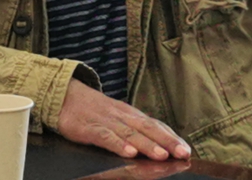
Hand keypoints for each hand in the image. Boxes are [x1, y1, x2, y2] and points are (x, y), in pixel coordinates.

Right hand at [56, 79, 190, 160]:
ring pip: (130, 133)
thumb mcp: (116, 117)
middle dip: (166, 141)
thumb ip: (135, 129)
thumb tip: (158, 144)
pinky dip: (118, 144)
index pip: (155, 124)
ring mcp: (106, 121)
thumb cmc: (93, 110)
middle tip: (182, 153)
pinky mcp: (89, 128)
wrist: (65, 95)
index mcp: (130, 114)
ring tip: (161, 155)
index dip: (171, 137)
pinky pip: (105, 137)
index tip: (187, 150)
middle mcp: (122, 116)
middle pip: (147, 128)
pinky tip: (128, 153)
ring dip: (147, 144)